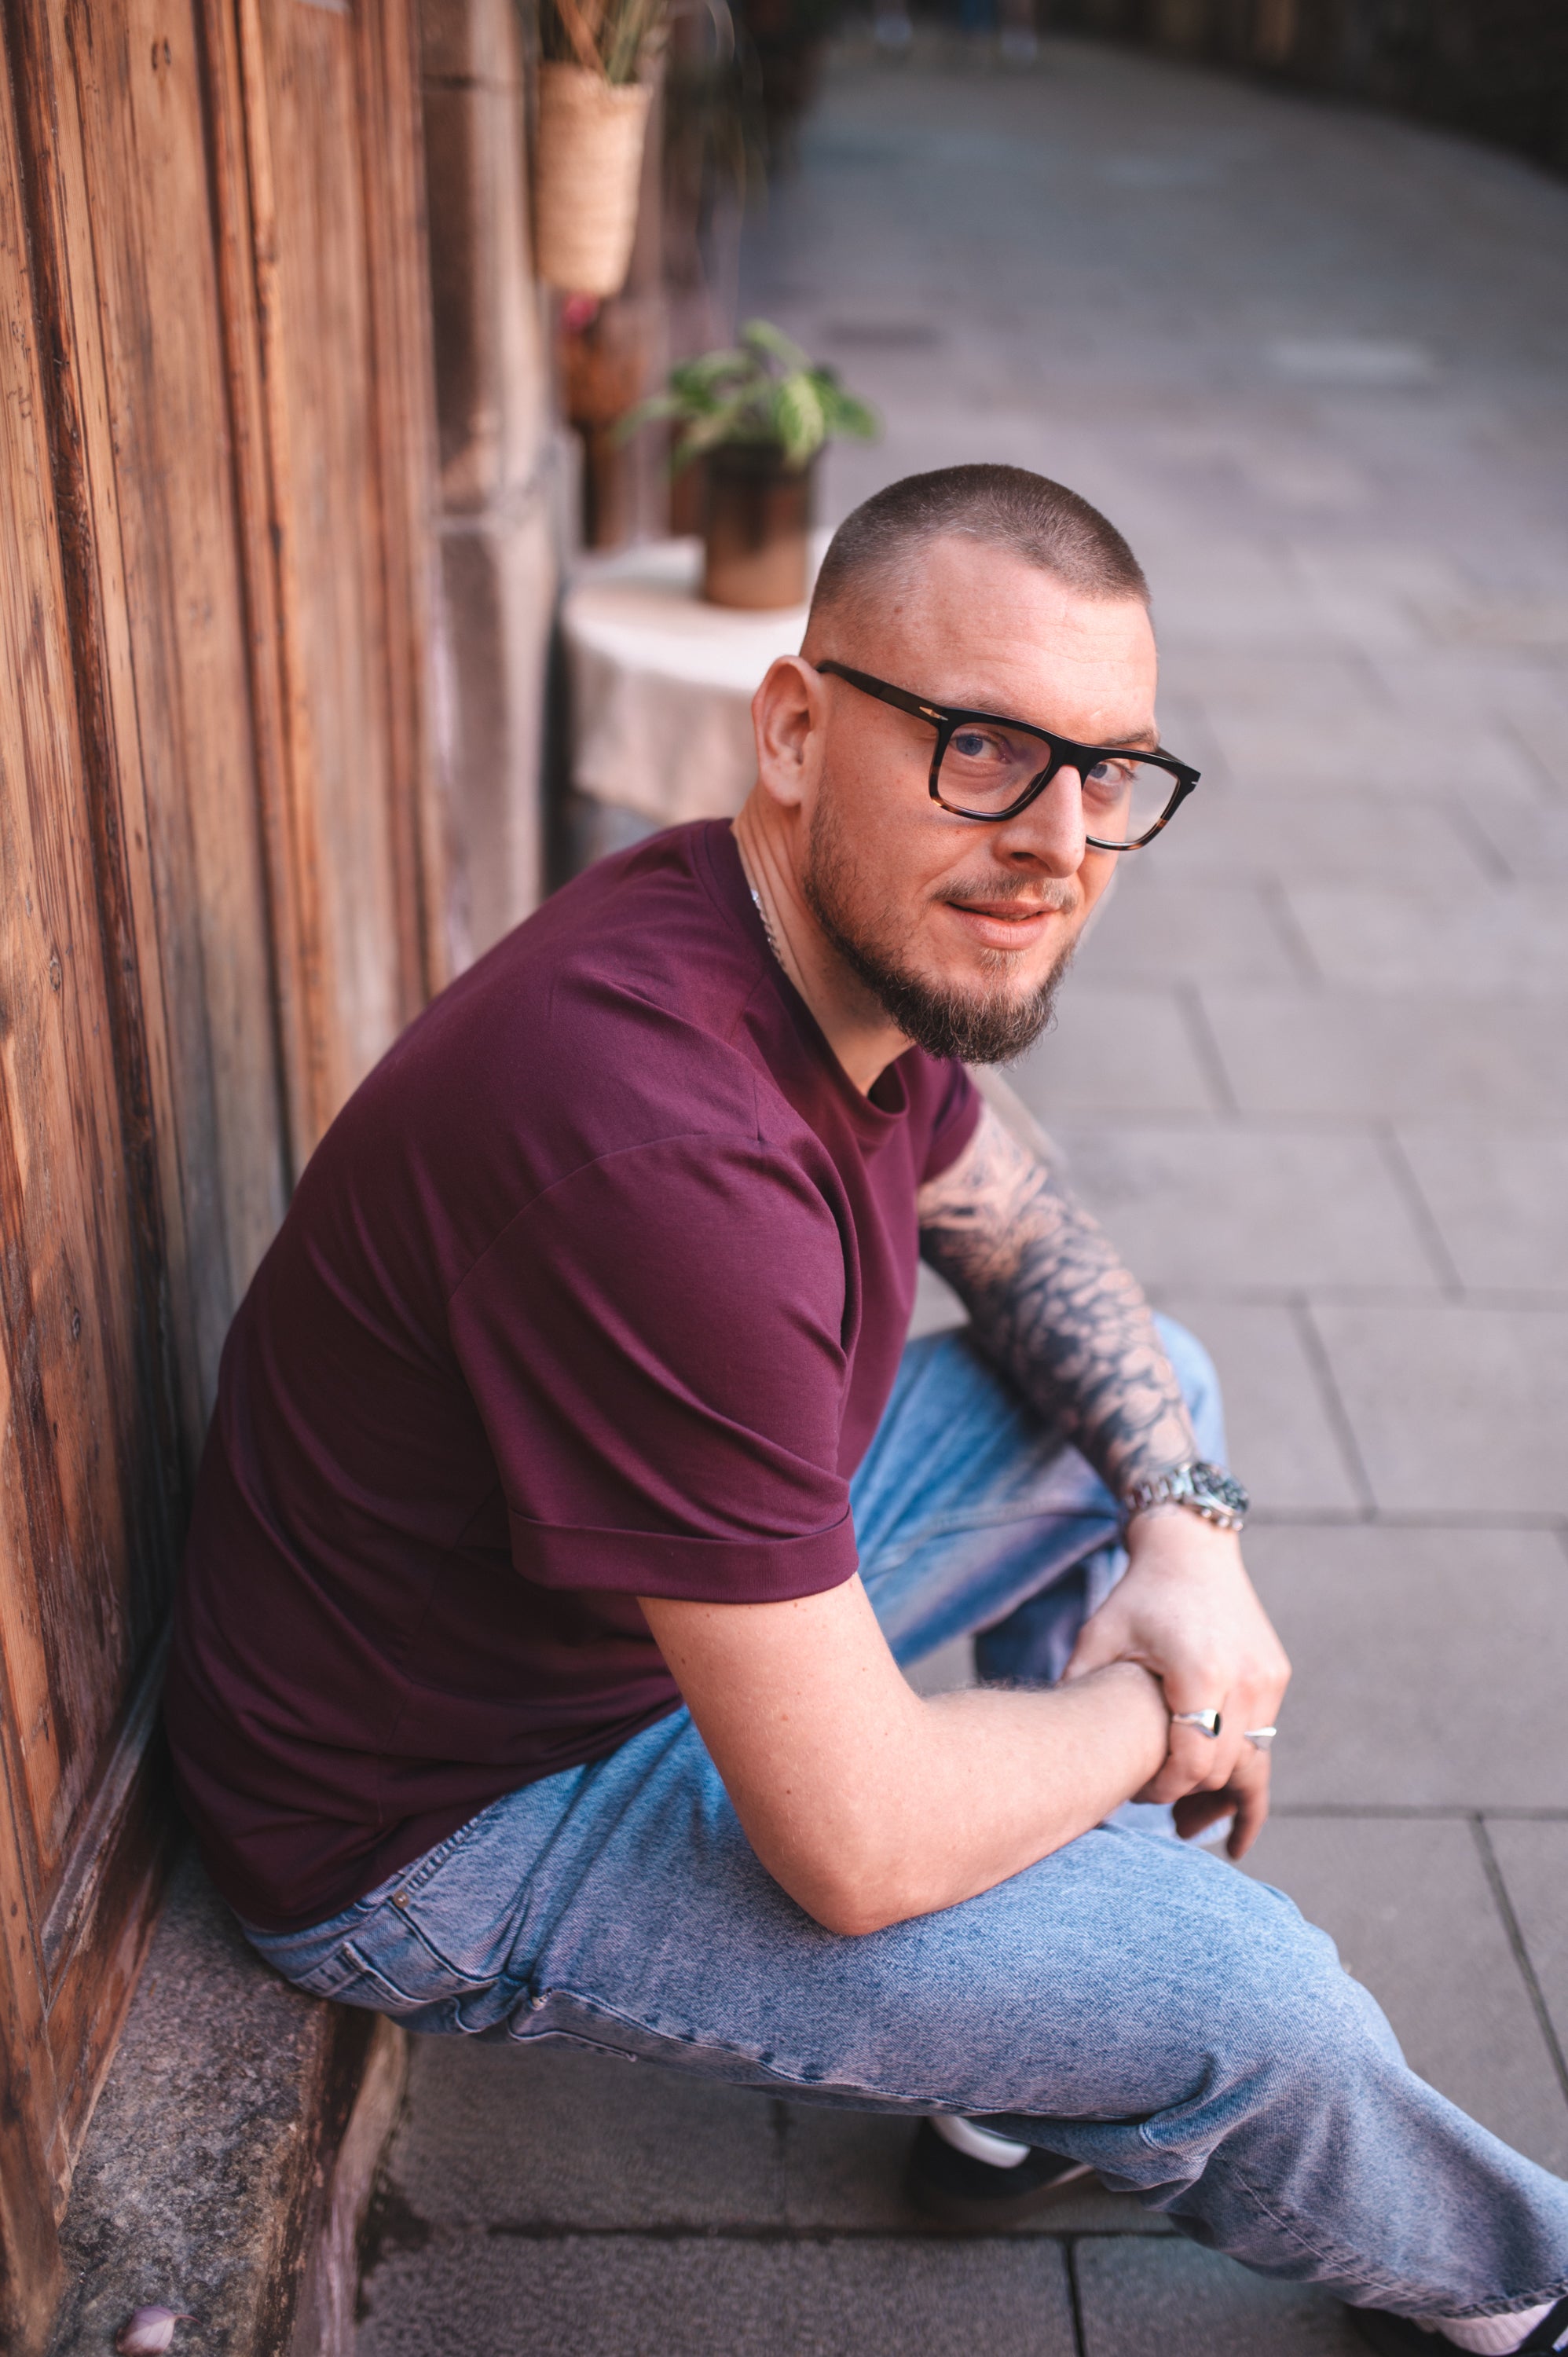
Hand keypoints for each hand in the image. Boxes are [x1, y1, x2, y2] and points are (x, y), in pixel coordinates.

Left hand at [1060, 1508, 1290, 1858]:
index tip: (1137, 1795)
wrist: (1191, 1550)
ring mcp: (1268, 1680)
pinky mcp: (1276, 1677)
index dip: (1162, 1791)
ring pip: (1252, 1761)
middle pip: (1222, 1769)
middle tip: (1164, 1819)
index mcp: (1200, 1674)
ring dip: (1225, 1794)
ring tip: (1196, 1827)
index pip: (1190, 1764)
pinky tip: (1223, 1796)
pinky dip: (1240, 1765)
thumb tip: (1052, 1754)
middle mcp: (1245, 1680)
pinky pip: (1262, 1738)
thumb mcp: (1098, 1640)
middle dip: (1192, 1799)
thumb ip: (1081, 1693)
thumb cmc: (1137, 1596)